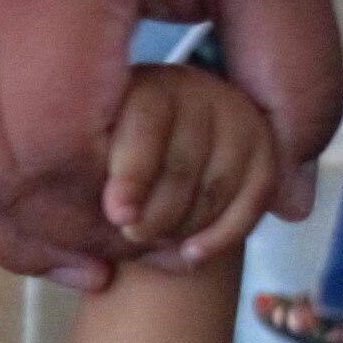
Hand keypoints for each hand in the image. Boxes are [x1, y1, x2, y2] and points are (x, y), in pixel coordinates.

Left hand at [100, 62, 286, 271]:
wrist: (148, 167)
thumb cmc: (101, 167)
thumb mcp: (79, 166)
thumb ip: (74, 195)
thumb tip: (92, 258)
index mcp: (146, 85)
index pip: (148, 122)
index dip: (133, 173)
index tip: (117, 216)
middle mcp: (197, 89)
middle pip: (185, 164)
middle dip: (155, 216)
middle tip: (129, 237)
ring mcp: (237, 116)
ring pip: (219, 186)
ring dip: (183, 230)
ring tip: (150, 246)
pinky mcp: (267, 148)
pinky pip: (256, 198)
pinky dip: (223, 235)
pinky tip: (190, 255)